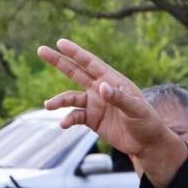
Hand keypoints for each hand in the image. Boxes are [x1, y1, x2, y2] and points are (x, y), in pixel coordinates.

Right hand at [37, 39, 185, 166]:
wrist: (147, 144)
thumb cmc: (147, 122)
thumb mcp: (137, 110)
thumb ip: (120, 98)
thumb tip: (101, 87)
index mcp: (112, 81)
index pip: (91, 63)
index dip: (76, 52)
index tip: (60, 43)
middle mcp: (100, 90)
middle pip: (75, 72)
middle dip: (58, 61)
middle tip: (40, 50)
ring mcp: (95, 104)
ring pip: (71, 98)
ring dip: (59, 101)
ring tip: (48, 106)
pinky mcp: (92, 120)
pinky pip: (75, 116)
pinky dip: (68, 119)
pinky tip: (63, 124)